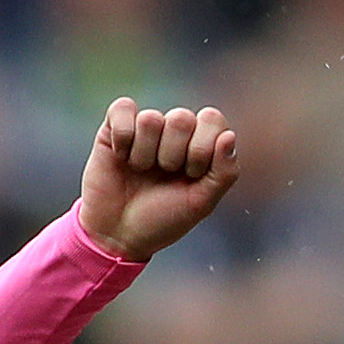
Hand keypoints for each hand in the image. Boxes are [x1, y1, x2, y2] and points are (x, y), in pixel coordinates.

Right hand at [75, 98, 238, 260]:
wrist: (119, 235)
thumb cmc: (162, 220)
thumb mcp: (201, 203)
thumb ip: (224, 172)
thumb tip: (229, 135)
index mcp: (200, 144)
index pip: (212, 118)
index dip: (202, 148)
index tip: (192, 175)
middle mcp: (174, 131)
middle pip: (182, 117)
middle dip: (173, 155)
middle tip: (163, 174)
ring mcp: (145, 127)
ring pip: (151, 119)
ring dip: (145, 154)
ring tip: (140, 171)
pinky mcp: (114, 125)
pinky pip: (123, 108)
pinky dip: (123, 139)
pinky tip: (122, 157)